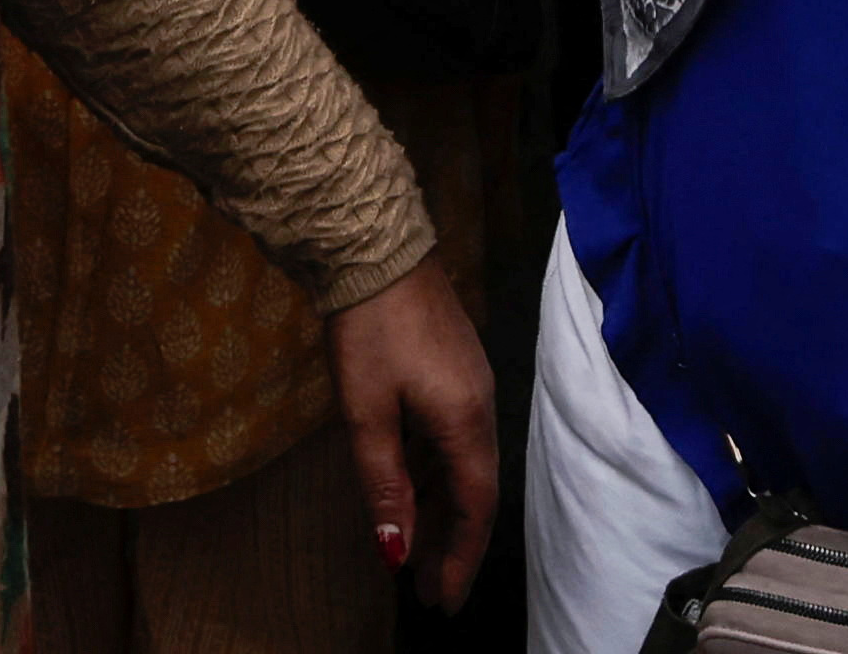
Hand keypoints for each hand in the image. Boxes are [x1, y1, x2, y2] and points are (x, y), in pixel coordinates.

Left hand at [325, 263, 498, 605]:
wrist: (375, 246)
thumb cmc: (369, 330)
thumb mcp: (367, 412)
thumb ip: (384, 484)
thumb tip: (397, 550)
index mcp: (467, 419)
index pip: (476, 507)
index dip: (461, 558)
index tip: (444, 600)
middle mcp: (481, 405)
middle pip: (475, 489)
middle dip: (452, 542)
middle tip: (428, 589)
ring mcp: (470, 383)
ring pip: (464, 464)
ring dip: (443, 509)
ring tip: (417, 550)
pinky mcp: (454, 368)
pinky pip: (454, 438)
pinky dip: (437, 474)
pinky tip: (413, 490)